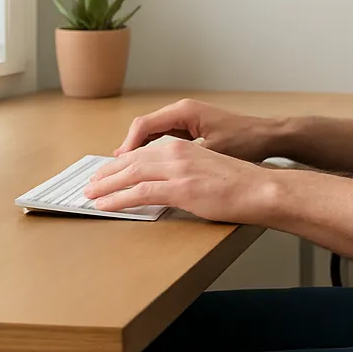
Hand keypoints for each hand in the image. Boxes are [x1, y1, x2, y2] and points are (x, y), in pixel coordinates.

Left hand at [84, 138, 269, 221]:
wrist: (261, 189)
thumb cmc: (242, 183)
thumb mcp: (209, 169)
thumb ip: (186, 171)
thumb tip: (168, 185)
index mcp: (184, 146)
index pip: (143, 151)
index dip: (121, 162)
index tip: (107, 171)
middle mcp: (177, 153)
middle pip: (132, 160)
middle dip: (107, 172)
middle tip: (91, 183)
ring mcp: (178, 170)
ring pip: (130, 174)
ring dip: (106, 185)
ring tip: (90, 195)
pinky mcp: (180, 189)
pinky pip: (139, 192)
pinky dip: (117, 199)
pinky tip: (104, 205)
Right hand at [114, 98, 277, 159]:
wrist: (269, 136)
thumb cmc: (245, 141)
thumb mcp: (211, 153)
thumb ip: (182, 160)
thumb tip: (155, 172)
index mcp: (184, 112)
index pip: (143, 126)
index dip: (128, 147)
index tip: (117, 165)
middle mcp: (182, 111)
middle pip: (143, 129)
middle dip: (127, 149)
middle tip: (111, 170)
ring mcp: (187, 119)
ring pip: (152, 134)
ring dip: (138, 151)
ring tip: (122, 170)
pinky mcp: (192, 128)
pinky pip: (164, 138)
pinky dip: (152, 151)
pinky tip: (145, 166)